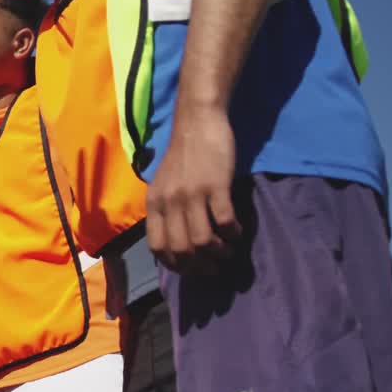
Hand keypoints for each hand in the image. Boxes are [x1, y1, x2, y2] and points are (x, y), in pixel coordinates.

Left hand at [145, 103, 241, 274]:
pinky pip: (225, 222)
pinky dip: (233, 234)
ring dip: (219, 254)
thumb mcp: (163, 185)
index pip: (157, 247)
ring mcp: (192, 194)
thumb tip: (175, 243)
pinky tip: (238, 232)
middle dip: (200, 266)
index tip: (192, 269)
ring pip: (203, 242)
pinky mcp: (215, 186)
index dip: (176, 265)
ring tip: (228, 252)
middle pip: (181, 250)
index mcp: (154, 204)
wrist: (197, 122)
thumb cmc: (183, 155)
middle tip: (215, 267)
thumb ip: (165, 210)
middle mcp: (169, 202)